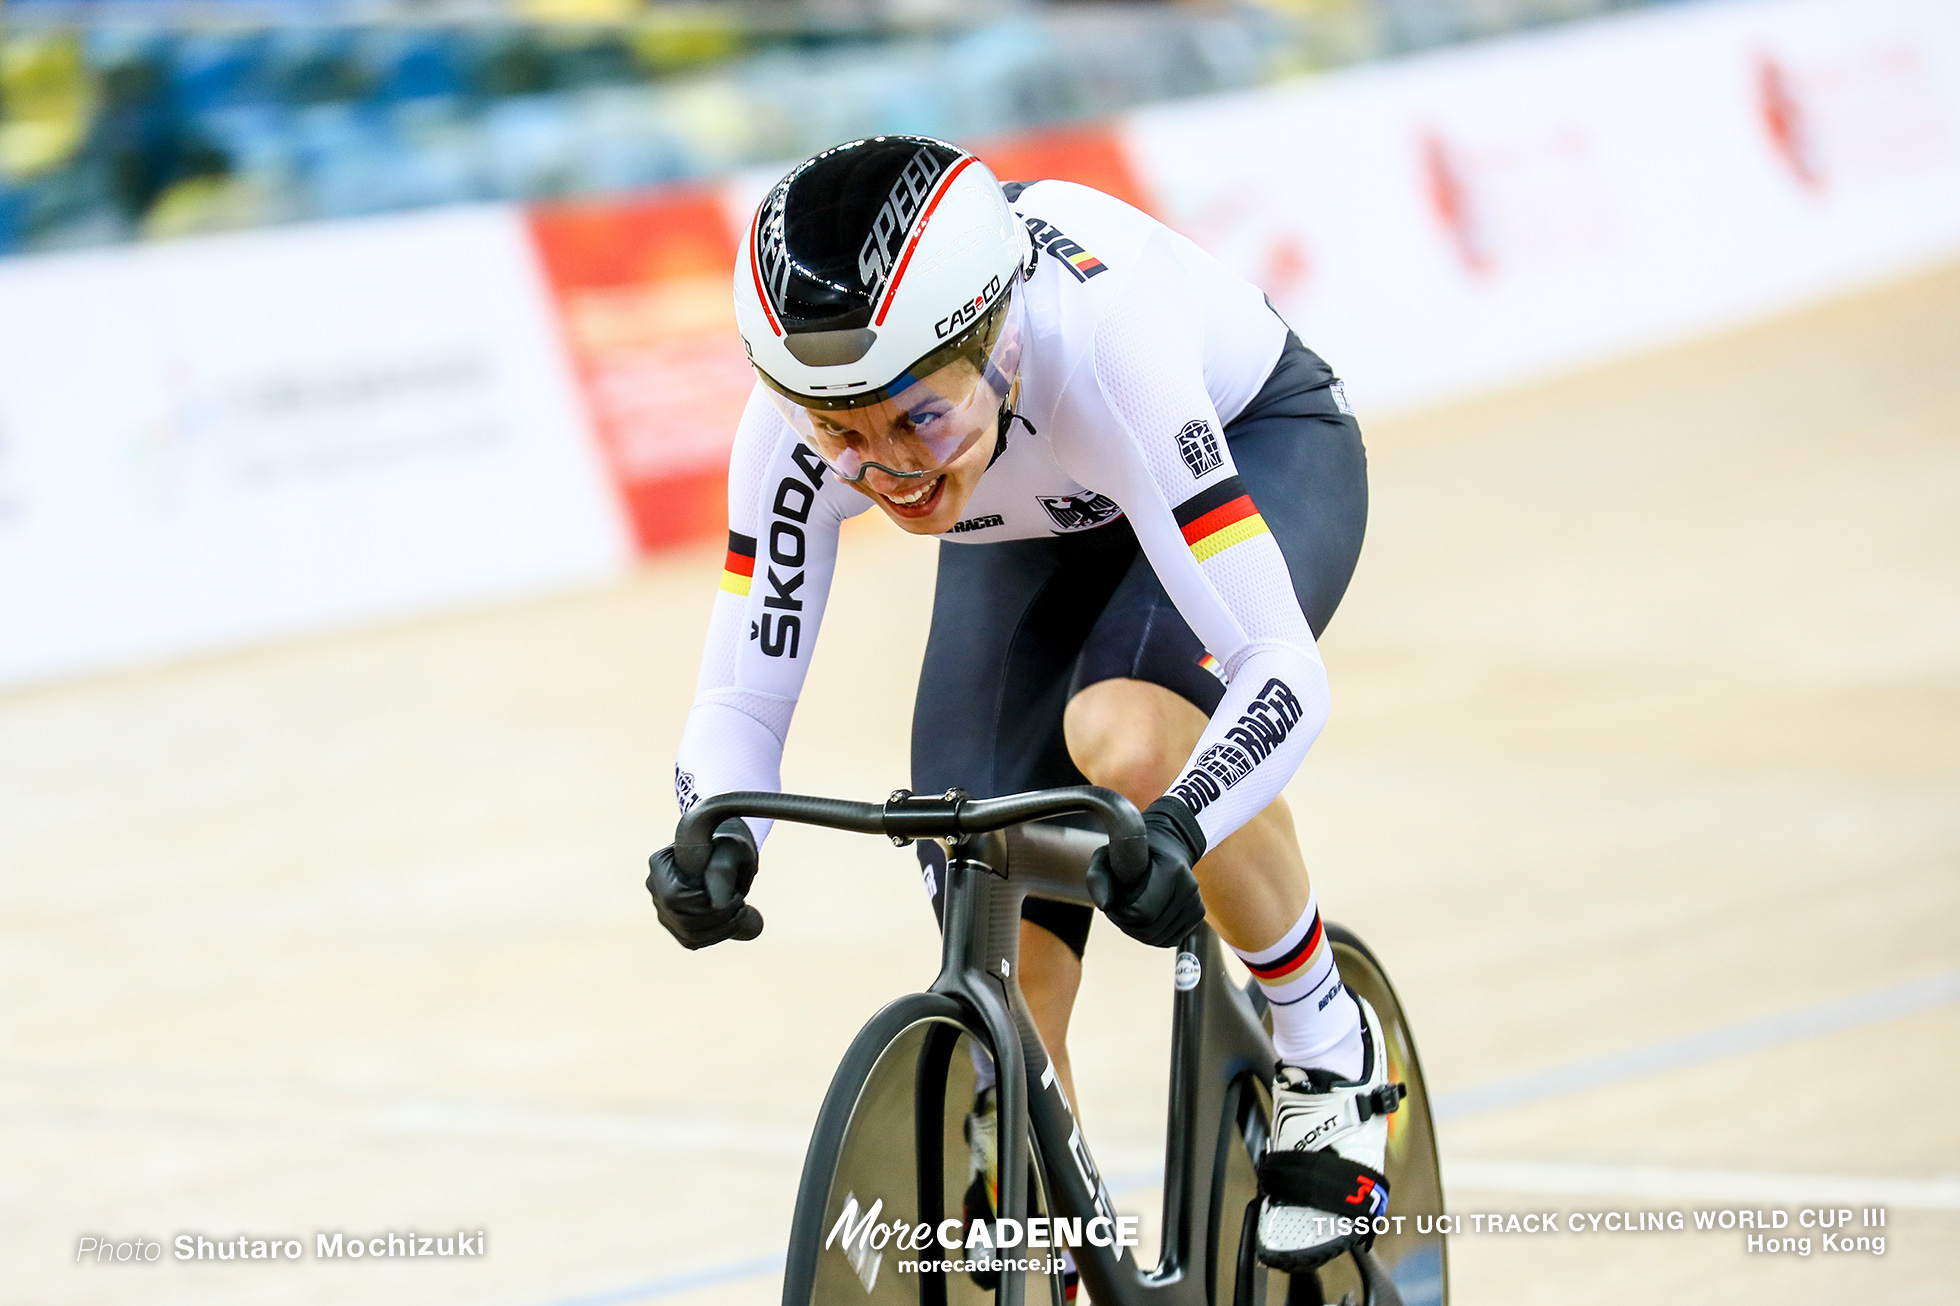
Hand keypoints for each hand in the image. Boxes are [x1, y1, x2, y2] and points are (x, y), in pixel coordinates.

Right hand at [646, 817, 763, 949]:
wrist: (726, 853)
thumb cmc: (729, 847)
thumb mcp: (730, 850)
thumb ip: (721, 871)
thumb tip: (716, 905)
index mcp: (659, 863)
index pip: (674, 896)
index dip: (704, 901)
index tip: (734, 892)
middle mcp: (655, 888)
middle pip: (682, 920)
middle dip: (718, 916)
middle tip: (742, 903)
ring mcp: (662, 909)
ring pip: (688, 935)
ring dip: (721, 929)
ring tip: (742, 911)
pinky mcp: (675, 925)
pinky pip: (693, 941)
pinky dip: (717, 935)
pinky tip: (736, 921)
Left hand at [1086, 797, 1208, 947]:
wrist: (1166, 846)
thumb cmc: (1132, 853)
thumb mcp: (1107, 856)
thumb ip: (1098, 877)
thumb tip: (1105, 906)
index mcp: (1172, 869)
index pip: (1142, 913)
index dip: (1120, 914)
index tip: (1113, 900)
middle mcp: (1189, 887)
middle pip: (1150, 931)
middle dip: (1126, 924)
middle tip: (1118, 907)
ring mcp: (1196, 902)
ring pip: (1158, 939)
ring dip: (1137, 931)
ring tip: (1131, 909)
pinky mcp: (1198, 914)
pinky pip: (1169, 940)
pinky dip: (1152, 935)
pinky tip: (1146, 916)